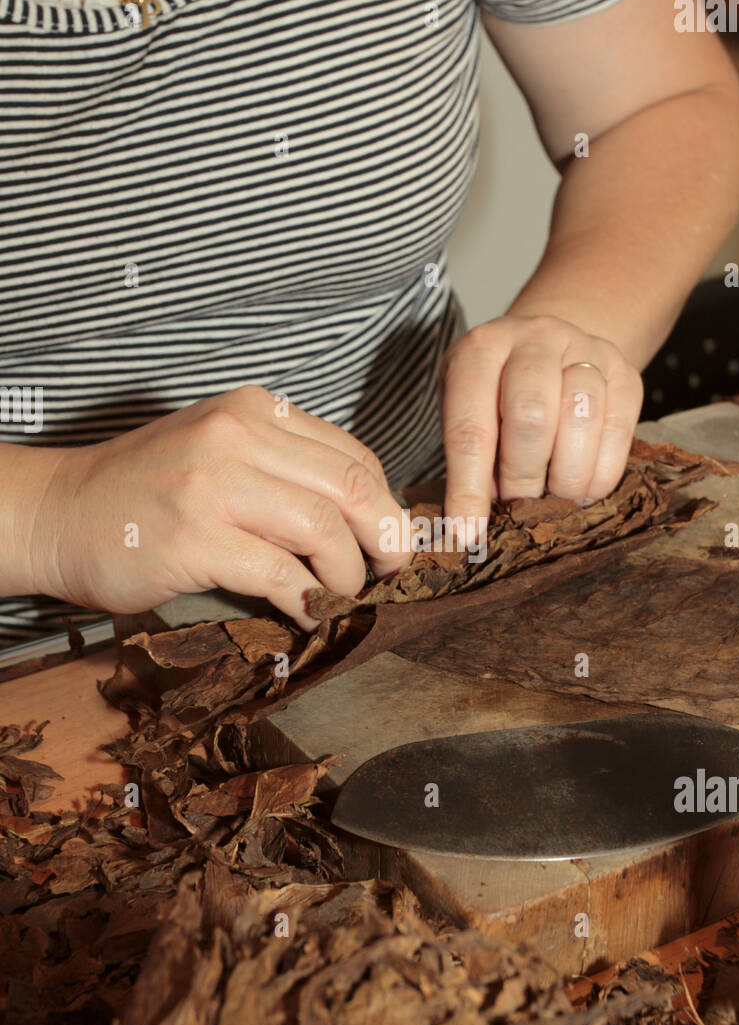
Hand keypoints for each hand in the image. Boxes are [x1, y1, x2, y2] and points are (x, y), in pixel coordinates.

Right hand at [27, 386, 412, 629]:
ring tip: (338, 595)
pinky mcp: (193, 537)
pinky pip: (278, 572)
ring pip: (323, 529)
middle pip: (351, 487)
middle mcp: (236, 436)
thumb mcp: (221, 454)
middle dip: (387, 538)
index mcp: (253, 412)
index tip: (392, 542)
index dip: (386, 505)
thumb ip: (285, 472)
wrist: (60, 513)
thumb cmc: (148, 492)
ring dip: (346, 574)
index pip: (352, 455)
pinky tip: (306, 612)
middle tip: (391, 574)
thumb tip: (368, 520)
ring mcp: (212, 484)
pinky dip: (306, 599)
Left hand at [441, 314, 643, 523]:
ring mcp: (584, 349)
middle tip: (522, 507)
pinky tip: (586, 489)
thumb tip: (469, 529)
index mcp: (479, 351)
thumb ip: (469, 460)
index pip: (471, 429)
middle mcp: (534, 338)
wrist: (551, 347)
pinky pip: (619, 430)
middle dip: (524, 479)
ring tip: (556, 498)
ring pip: (580, 422)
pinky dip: (601, 474)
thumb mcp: (469, 410)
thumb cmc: (499, 392)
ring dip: (566, 480)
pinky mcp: (625, 371)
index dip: (469, 489)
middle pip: (532, 419)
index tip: (468, 534)